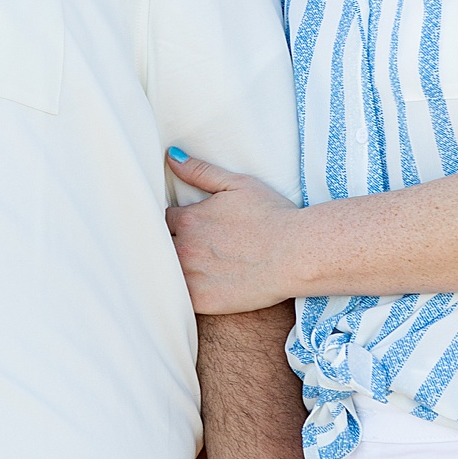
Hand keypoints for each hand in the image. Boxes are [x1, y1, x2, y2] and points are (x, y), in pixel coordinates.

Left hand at [165, 149, 302, 313]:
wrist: (297, 254)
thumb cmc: (272, 216)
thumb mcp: (237, 184)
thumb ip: (200, 171)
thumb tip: (170, 157)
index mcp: (189, 219)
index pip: (163, 220)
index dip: (172, 223)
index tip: (182, 227)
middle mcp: (185, 247)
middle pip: (160, 246)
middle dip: (167, 244)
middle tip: (183, 247)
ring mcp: (192, 276)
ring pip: (165, 272)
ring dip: (170, 268)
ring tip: (184, 267)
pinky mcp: (202, 301)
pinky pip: (177, 299)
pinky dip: (178, 293)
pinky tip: (188, 288)